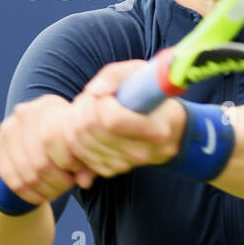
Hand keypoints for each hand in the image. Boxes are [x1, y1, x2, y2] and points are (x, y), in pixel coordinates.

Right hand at [0, 95, 97, 206]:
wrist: (37, 137)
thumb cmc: (68, 142)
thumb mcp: (82, 148)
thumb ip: (88, 163)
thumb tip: (84, 182)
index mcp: (48, 106)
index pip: (53, 139)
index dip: (69, 163)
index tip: (77, 172)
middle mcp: (23, 113)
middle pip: (40, 162)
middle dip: (58, 181)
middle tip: (68, 185)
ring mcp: (6, 129)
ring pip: (27, 175)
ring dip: (46, 190)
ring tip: (57, 190)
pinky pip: (13, 181)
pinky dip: (30, 195)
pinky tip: (42, 195)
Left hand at [63, 60, 186, 178]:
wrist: (169, 131)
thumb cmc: (152, 98)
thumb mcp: (142, 74)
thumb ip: (116, 75)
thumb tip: (93, 91)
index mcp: (155, 128)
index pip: (112, 119)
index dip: (101, 102)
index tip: (108, 95)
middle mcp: (141, 152)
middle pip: (91, 129)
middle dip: (83, 107)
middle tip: (90, 98)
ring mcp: (125, 164)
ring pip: (80, 142)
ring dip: (74, 120)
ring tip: (87, 108)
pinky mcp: (110, 169)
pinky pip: (79, 154)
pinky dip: (75, 137)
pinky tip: (86, 125)